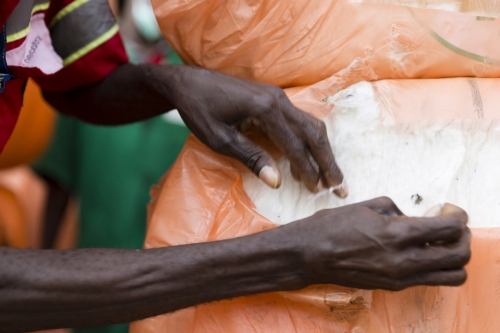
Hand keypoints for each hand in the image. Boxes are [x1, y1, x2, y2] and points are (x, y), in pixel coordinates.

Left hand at [167, 66, 345, 195]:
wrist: (189, 81)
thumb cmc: (199, 110)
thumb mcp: (220, 139)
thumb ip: (251, 158)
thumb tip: (277, 181)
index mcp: (265, 109)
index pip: (295, 145)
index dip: (308, 170)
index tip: (318, 190)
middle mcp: (279, 100)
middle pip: (314, 133)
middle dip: (328, 162)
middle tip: (340, 187)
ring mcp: (279, 97)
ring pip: (311, 125)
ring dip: (323, 151)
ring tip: (331, 176)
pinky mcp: (274, 98)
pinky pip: (301, 121)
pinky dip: (310, 141)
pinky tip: (311, 157)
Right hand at [282, 197, 470, 289]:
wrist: (310, 254)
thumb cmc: (333, 226)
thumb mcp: (368, 206)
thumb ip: (398, 210)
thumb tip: (413, 218)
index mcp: (398, 233)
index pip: (450, 228)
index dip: (458, 217)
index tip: (452, 212)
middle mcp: (405, 260)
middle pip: (460, 256)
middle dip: (463, 238)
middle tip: (452, 227)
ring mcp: (400, 277)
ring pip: (452, 276)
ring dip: (454, 258)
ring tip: (440, 244)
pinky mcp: (393, 286)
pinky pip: (429, 279)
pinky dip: (434, 266)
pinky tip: (418, 252)